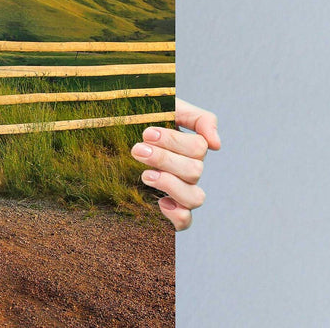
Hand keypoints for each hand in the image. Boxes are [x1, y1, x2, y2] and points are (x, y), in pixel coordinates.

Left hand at [134, 97, 220, 229]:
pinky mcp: (168, 211)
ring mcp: (179, 193)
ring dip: (170, 184)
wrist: (112, 134)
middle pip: (194, 171)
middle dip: (164, 159)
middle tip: (137, 150)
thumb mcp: (169, 109)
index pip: (198, 147)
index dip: (174, 142)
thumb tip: (216, 144)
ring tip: (145, 175)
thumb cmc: (140, 119)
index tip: (146, 133)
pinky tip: (159, 202)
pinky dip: (176, 214)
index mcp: (190, 148)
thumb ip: (198, 118)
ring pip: (195, 197)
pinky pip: (185, 221)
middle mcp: (188, 171)